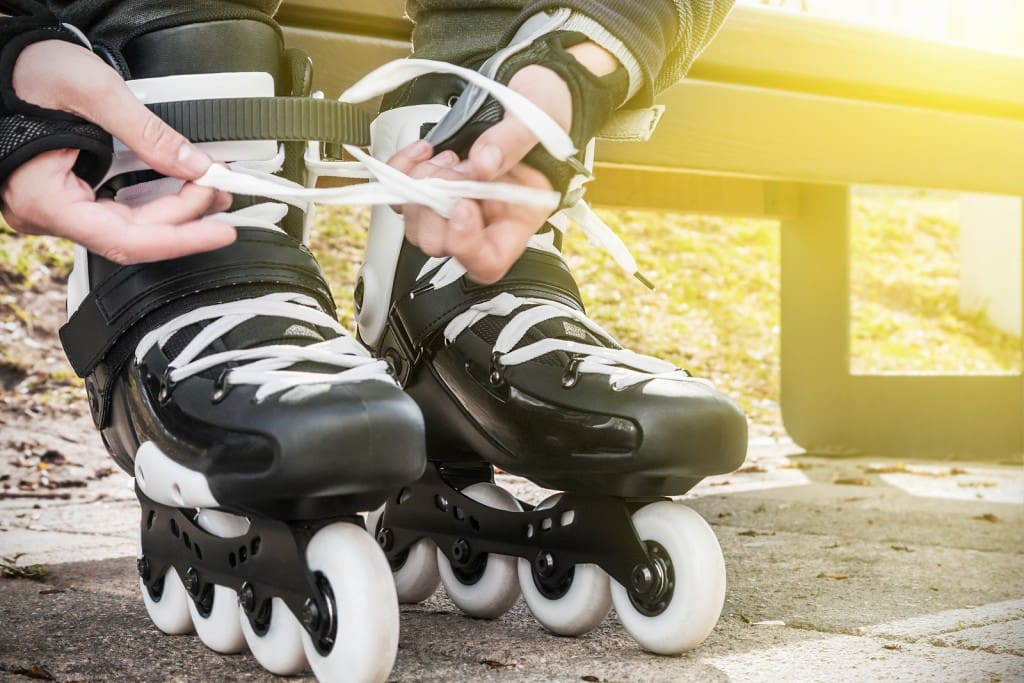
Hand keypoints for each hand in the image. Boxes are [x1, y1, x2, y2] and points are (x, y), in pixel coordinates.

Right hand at [0, 40, 233, 264]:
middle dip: (185, 214)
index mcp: (43, 199)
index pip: (125, 240)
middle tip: (221, 189)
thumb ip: (146, 132)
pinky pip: (118, 206)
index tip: (220, 232)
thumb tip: (193, 165)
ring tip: (211, 187)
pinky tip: (182, 185)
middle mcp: (47, 213)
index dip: (180, 239)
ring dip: (175, 208)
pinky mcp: (69, 193)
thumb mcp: (92, 89)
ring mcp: (57, 206)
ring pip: (129, 222)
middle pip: (133, 233)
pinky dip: (154, 195)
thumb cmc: (22, 70)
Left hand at [389, 42, 618, 284]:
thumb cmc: (544, 108)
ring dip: (419, 190)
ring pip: (417, 226)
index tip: (462, 205)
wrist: (526, 87)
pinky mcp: (434, 183)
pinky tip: (421, 151)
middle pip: (442, 246)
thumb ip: (514, 140)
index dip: (466, 245)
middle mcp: (486, 216)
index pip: (488, 261)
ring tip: (444, 157)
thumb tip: (483, 162)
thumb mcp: (540, 115)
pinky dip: (401, 172)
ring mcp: (457, 202)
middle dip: (435, 209)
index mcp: (520, 215)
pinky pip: (403, 195)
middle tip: (450, 169)